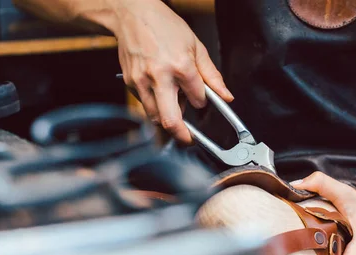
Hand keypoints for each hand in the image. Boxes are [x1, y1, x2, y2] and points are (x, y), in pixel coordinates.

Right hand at [111, 0, 232, 142]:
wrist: (132, 14)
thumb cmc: (164, 26)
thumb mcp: (195, 46)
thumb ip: (211, 75)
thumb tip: (225, 96)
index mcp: (180, 66)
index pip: (198, 100)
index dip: (202, 102)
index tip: (201, 100)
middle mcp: (159, 77)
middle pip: (170, 120)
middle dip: (182, 135)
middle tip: (189, 139)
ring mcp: (141, 82)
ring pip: (155, 117)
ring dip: (167, 118)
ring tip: (174, 104)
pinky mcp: (130, 84)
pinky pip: (145, 105)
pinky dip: (155, 105)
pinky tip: (160, 90)